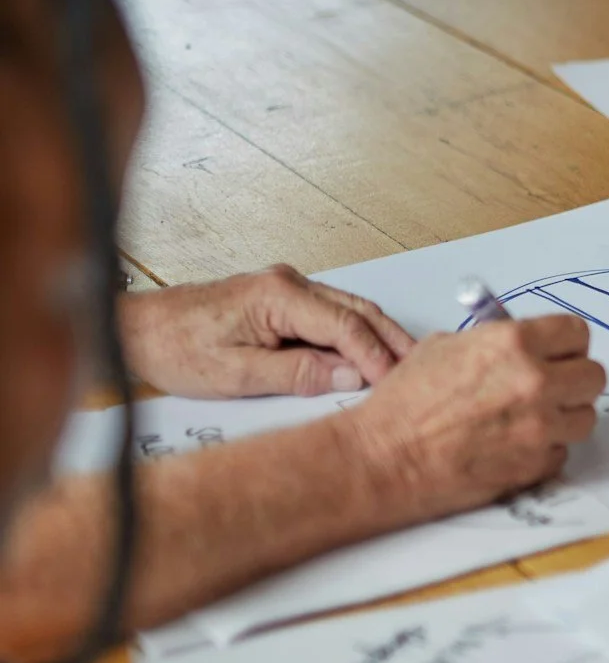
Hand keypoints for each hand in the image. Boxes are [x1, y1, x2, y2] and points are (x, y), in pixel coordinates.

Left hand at [120, 267, 415, 397]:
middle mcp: (288, 283)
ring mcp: (285, 287)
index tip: (394, 379)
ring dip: (377, 335)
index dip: (375, 354)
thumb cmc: (175, 347)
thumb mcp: (235, 373)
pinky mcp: (280, 299)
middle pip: (358, 310)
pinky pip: (330, 313)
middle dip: (391, 340)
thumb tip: (348, 375)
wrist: (136, 330)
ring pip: (348, 309)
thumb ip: (297, 373)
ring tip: (402, 362)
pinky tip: (365, 353)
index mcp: (279, 295)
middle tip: (419, 367)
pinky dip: (354, 333)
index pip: (345, 325)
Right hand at [338, 316, 605, 519]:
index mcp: (514, 343)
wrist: (382, 458)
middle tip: (550, 388)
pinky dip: (543, 451)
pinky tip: (512, 447)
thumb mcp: (445, 348)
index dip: (568, 345)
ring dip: (563, 418)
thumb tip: (524, 346)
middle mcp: (535, 381)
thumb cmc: (404, 404)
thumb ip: (495, 343)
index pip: (578, 333)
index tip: (560, 353)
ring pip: (584, 417)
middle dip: (574, 381)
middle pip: (594, 376)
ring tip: (528, 420)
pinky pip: (561, 452)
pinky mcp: (535, 464)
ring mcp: (539, 426)